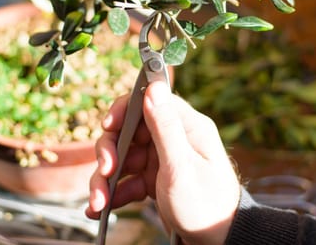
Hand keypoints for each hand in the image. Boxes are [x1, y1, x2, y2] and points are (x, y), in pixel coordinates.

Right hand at [86, 81, 240, 244]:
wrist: (216, 244)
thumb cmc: (206, 206)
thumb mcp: (181, 166)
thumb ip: (165, 127)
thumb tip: (154, 86)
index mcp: (187, 127)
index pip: (150, 101)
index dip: (123, 110)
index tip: (108, 125)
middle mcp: (173, 139)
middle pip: (129, 131)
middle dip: (110, 151)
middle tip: (105, 171)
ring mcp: (162, 159)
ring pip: (123, 157)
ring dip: (106, 178)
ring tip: (99, 202)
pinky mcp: (154, 179)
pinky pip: (127, 179)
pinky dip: (113, 192)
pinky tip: (101, 208)